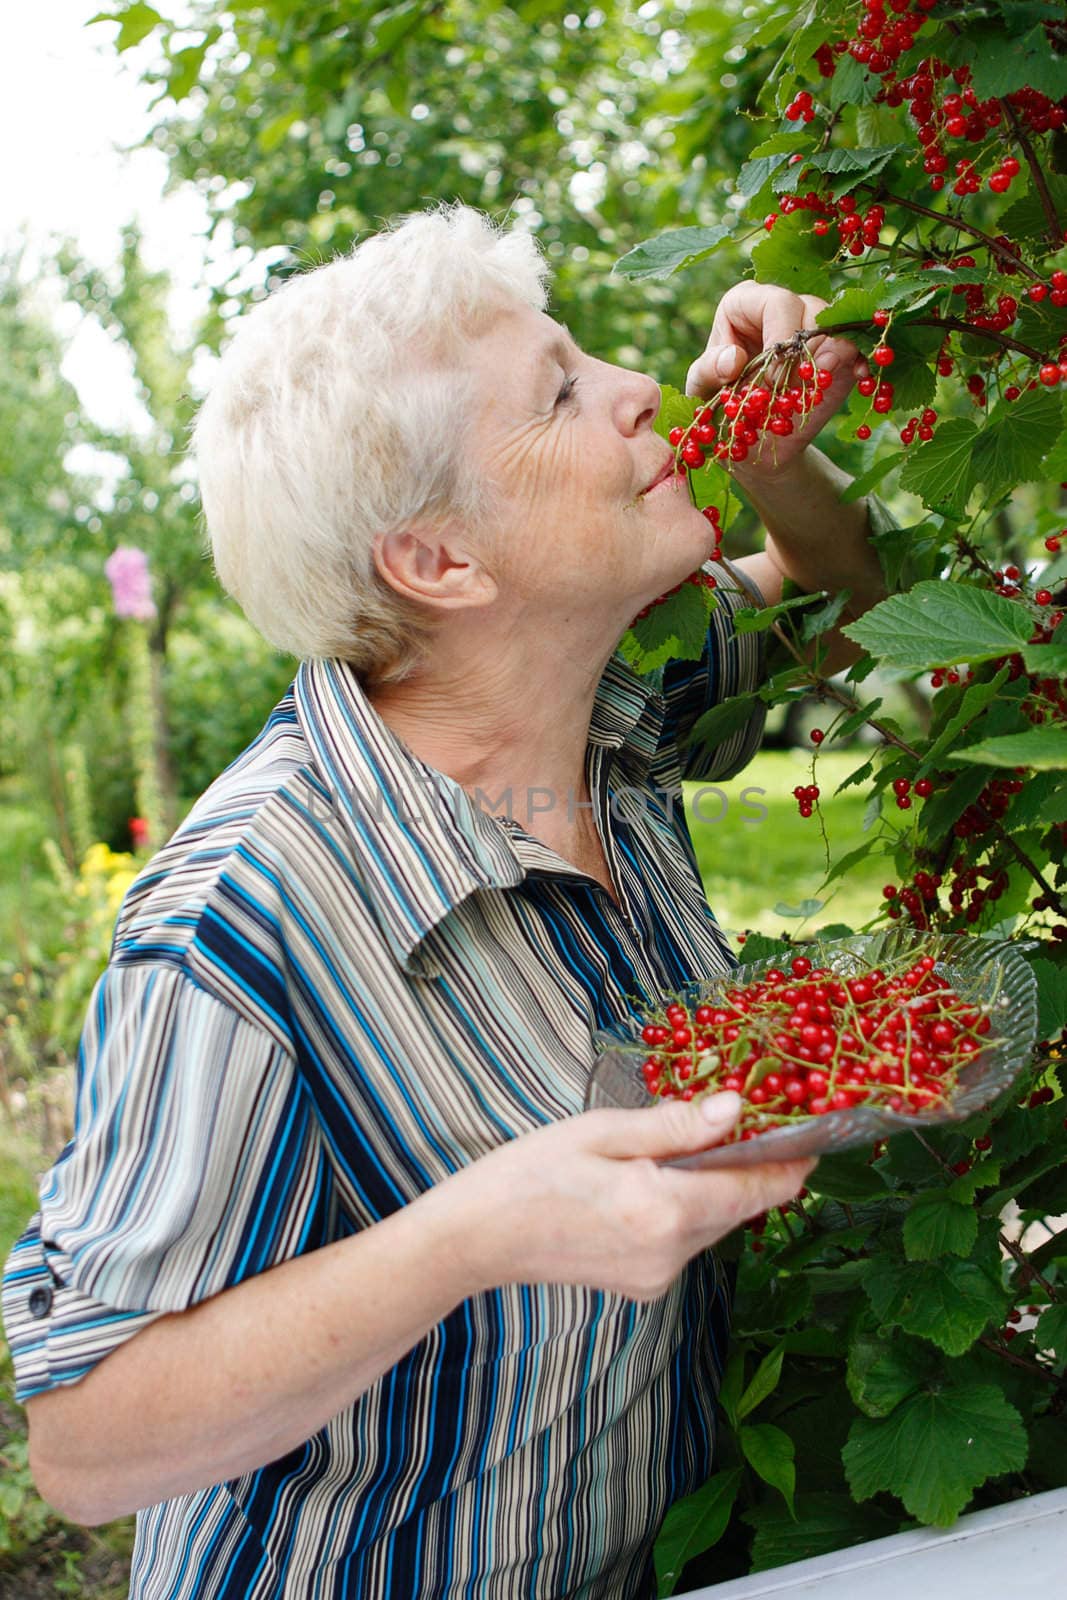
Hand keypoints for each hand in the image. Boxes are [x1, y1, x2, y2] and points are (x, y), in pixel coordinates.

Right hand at [451, 1092, 814, 1302]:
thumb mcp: (601, 1131)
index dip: (793, 1160)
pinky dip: (686, 1206)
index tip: (819, 1130)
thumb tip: (738, 1107)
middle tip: (749, 1114)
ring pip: (713, 1222)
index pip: (756, 1189)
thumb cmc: (528, 1173)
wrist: (474, 1239)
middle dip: (747, 1162)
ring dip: (714, 1184)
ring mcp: (658, 1277)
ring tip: (690, 1140)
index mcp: (663, 1210)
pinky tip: (655, 1177)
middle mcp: (671, 1255)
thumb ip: (675, 1124)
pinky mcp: (644, 1285)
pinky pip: (686, 1238)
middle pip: (738, 1205)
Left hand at [685, 282, 866, 475]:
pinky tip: (856, 376)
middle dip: (805, 352)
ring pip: (836, 324)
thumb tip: (734, 360)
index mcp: (745, 303)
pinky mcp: (836, 348)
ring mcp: (813, 325)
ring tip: (813, 388)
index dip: (780, 337)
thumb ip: (708, 371)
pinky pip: (856, 343)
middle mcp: (783, 305)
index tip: (771, 380)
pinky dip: (858, 359)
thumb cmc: (719, 403)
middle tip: (793, 389)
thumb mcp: (702, 388)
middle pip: (811, 309)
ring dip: (828, 359)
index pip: (776, 302)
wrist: (750, 439)